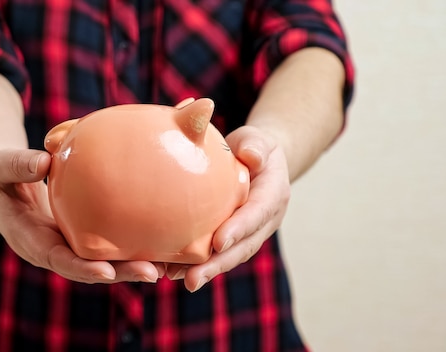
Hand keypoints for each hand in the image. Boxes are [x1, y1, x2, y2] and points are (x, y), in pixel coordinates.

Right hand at [0, 148, 163, 283]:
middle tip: (153, 272)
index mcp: (34, 242)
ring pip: (107, 260)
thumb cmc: (2, 177)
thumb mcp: (2, 167)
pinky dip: (134, 243)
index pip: (59, 261)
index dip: (82, 269)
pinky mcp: (86, 234)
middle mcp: (57, 250)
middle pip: (91, 268)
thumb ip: (17, 165)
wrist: (7, 185)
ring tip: (168, 264)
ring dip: (135, 264)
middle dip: (121, 273)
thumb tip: (43, 161)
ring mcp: (73, 245)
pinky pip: (111, 241)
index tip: (107, 273)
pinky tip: (163, 238)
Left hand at [166, 126, 290, 291]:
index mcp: (273, 196)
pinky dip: (196, 264)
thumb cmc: (253, 147)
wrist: (256, 161)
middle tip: (193, 278)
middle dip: (218, 264)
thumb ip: (256, 145)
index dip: (239, 229)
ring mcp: (249, 233)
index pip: (257, 213)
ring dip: (206, 271)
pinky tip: (172, 272)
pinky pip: (216, 254)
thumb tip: (251, 155)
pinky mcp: (232, 237)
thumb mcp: (257, 139)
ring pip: (229, 256)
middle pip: (242, 247)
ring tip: (181, 280)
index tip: (218, 242)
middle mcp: (264, 221)